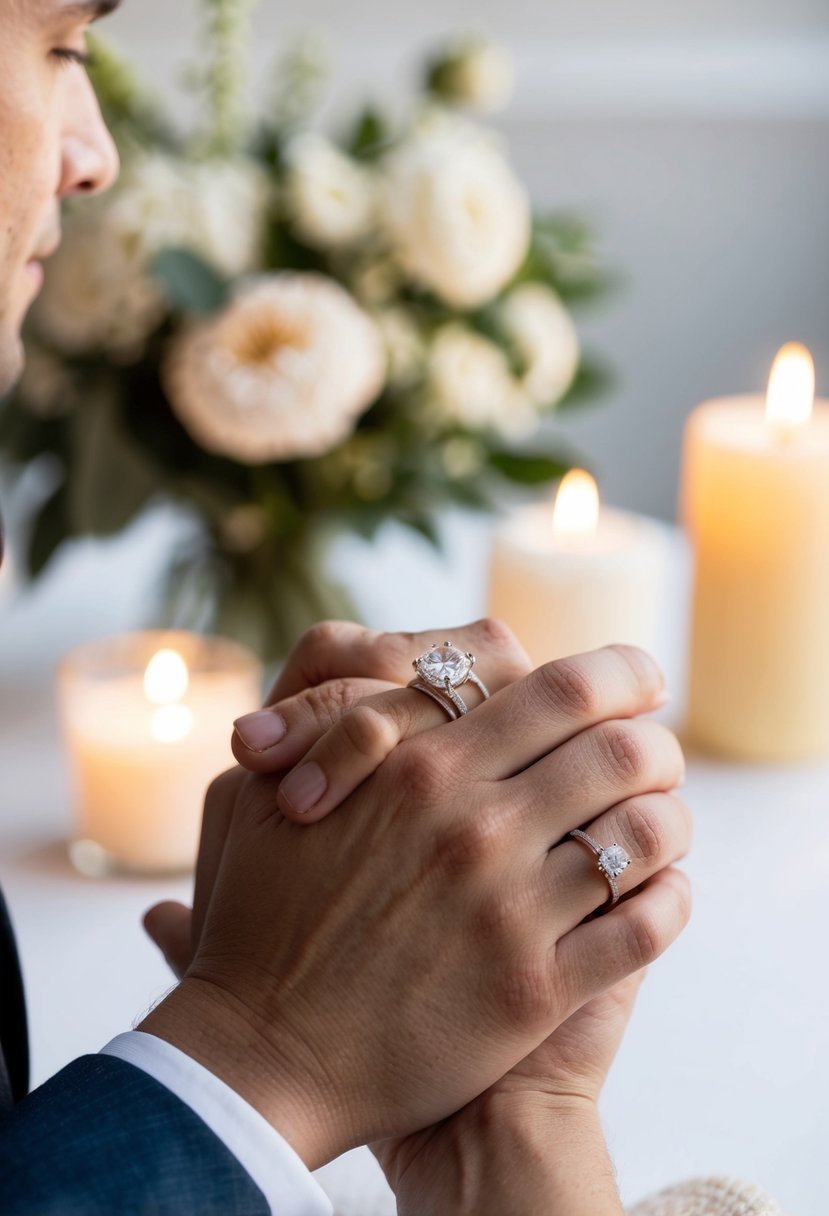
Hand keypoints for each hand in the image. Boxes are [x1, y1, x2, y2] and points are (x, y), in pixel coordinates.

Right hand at [139, 643, 689, 1168]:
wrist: (259, 1053)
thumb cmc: (259, 917)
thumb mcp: (263, 794)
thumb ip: (330, 720)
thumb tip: (398, 669)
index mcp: (420, 766)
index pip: (561, 688)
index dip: (620, 673)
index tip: (639, 681)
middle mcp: (475, 827)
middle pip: (620, 749)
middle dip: (657, 742)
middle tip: (658, 753)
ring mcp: (509, 911)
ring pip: (645, 834)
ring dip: (669, 817)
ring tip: (660, 822)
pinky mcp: (531, 992)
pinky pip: (642, 928)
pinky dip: (669, 900)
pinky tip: (658, 893)